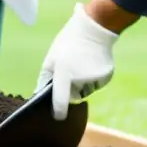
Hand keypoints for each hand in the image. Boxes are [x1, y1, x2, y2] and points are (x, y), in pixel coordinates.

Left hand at [37, 2, 118, 119]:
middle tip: (70, 73)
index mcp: (64, 74)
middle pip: (74, 96)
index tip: (58, 117)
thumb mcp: (51, 57)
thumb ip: (45, 77)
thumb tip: (39, 93)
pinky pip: (97, 84)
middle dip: (71, 90)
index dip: (59, 110)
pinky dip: (93, 78)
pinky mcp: (106, 77)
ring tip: (81, 64)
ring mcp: (95, 79)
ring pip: (86, 90)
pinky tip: (91, 63)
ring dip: (82, 83)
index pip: (61, 99)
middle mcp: (80, 79)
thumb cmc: (67, 43)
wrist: (94, 30)